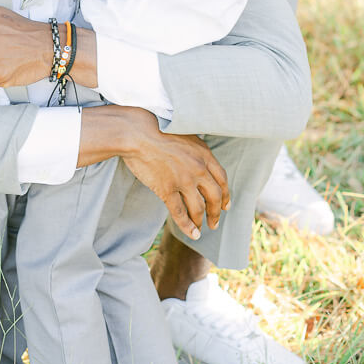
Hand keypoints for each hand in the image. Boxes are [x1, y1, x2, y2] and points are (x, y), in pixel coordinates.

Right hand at [117, 110, 228, 242]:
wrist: (138, 134)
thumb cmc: (157, 129)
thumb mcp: (185, 135)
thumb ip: (195, 149)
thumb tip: (199, 159)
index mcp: (204, 154)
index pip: (222, 179)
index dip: (225, 195)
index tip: (225, 205)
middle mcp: (198, 169)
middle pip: (214, 196)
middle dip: (216, 212)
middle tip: (214, 222)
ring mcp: (183, 180)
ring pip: (199, 207)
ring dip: (201, 221)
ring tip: (201, 230)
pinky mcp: (167, 189)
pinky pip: (180, 213)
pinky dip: (187, 226)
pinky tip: (192, 234)